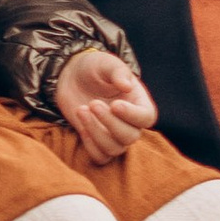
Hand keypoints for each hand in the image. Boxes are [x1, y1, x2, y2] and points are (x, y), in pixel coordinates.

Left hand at [53, 46, 156, 164]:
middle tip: (93, 103)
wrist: (72, 76)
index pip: (146, 117)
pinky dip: (90, 144)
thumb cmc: (94, 68)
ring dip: (96, 132)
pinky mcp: (97, 142)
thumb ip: (117, 72)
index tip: (115, 104)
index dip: (132, 115)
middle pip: (130, 137)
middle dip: (110, 123)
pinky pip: (100, 157)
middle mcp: (130, 122)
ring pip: (115, 149)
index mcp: (139, 102)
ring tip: (81, 109)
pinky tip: (81, 123)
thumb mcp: (106, 63)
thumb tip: (127, 86)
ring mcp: (114, 134)